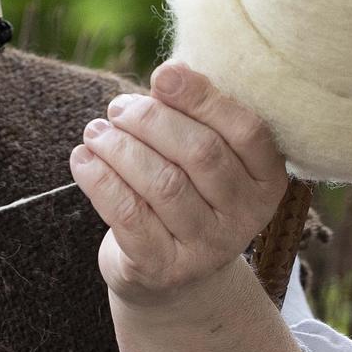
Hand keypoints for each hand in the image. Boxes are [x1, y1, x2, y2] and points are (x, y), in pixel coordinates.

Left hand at [69, 60, 287, 311]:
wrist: (170, 276)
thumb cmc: (186, 195)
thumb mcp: (205, 158)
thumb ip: (195, 117)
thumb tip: (167, 75)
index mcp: (268, 180)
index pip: (245, 130)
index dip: (202, 97)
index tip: (162, 74)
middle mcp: (245, 217)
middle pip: (200, 153)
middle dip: (152, 120)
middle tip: (118, 108)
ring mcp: (207, 248)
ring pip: (162, 183)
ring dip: (120, 148)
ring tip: (96, 132)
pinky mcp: (163, 267)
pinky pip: (128, 213)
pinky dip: (100, 179)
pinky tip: (83, 159)